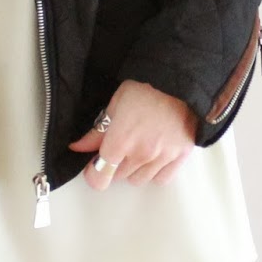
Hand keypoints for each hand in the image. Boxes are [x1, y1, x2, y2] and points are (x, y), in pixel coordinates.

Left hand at [68, 79, 195, 190]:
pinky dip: (155, 171)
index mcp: (121, 140)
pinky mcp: (180, 157)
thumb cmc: (148, 86)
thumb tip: (79, 147)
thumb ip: (97, 131)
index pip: (100, 176)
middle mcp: (141, 154)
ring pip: (139, 179)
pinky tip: (154, 156)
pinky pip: (161, 178)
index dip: (94, 173)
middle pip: (118, 176)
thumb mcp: (117, 102)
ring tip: (139, 147)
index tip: (95, 165)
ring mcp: (162, 158)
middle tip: (120, 146)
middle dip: (115, 164)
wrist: (182, 82)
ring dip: (134, 169)